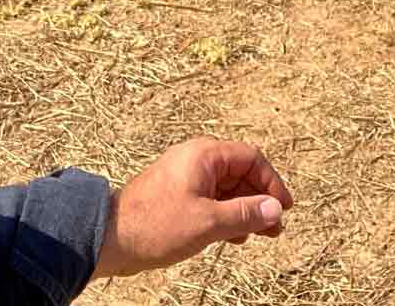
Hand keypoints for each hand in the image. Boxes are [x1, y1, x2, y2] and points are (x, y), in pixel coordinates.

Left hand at [92, 138, 292, 279]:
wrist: (110, 240)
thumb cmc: (156, 225)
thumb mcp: (208, 222)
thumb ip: (246, 214)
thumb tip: (276, 210)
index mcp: (204, 155)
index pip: (251, 159)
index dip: (271, 183)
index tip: (283, 208)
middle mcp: (196, 160)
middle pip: (240, 173)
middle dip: (260, 199)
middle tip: (275, 227)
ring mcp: (186, 178)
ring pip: (227, 188)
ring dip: (245, 210)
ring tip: (259, 234)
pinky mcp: (178, 196)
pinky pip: (212, 199)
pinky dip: (227, 214)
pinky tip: (233, 236)